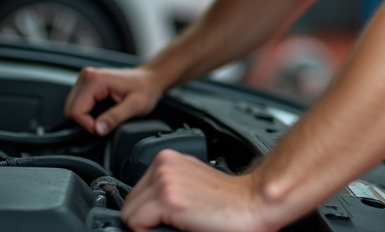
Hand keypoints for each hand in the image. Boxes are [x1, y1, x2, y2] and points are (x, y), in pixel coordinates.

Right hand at [63, 65, 163, 135]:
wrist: (150, 79)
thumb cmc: (145, 88)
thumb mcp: (135, 106)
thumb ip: (115, 117)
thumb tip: (98, 129)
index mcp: (95, 79)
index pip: (76, 111)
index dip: (87, 125)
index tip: (101, 129)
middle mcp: (87, 76)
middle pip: (70, 109)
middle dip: (84, 122)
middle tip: (104, 124)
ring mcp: (86, 79)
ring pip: (72, 108)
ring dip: (85, 118)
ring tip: (104, 117)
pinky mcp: (88, 84)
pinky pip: (78, 104)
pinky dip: (86, 113)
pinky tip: (101, 112)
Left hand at [120, 150, 273, 231]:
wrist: (255, 204)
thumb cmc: (229, 202)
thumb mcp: (189, 187)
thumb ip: (166, 189)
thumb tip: (142, 212)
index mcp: (168, 160)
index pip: (135, 192)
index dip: (147, 212)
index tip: (165, 218)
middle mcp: (164, 165)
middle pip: (129, 203)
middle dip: (145, 219)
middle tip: (176, 222)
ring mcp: (165, 180)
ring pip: (130, 214)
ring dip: (149, 225)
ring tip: (180, 223)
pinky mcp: (169, 199)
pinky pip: (135, 223)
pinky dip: (150, 231)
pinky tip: (179, 226)